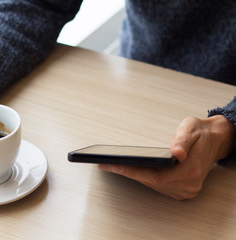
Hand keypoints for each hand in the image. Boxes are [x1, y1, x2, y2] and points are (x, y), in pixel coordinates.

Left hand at [99, 116, 233, 199]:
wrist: (215, 140)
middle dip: (128, 173)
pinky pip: (159, 186)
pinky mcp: (184, 189)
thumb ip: (182, 141)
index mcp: (190, 170)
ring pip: (154, 186)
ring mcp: (187, 189)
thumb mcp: (190, 129)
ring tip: (116, 167)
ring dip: (135, 176)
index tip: (115, 166)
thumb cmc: (201, 133)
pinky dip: (145, 178)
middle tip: (108, 165)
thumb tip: (176, 153)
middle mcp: (189, 184)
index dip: (132, 172)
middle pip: (151, 182)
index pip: (154, 176)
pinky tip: (134, 171)